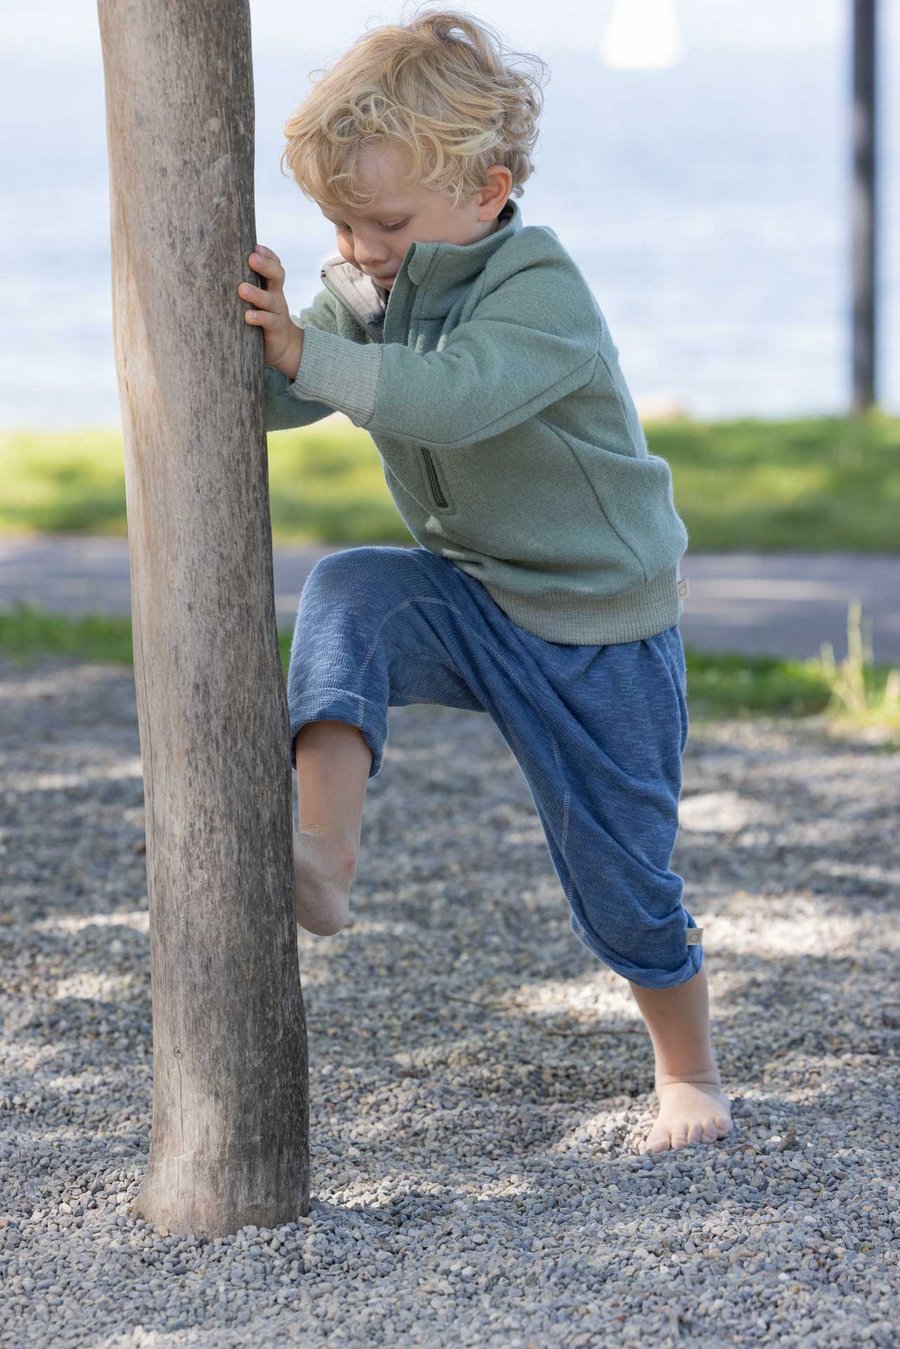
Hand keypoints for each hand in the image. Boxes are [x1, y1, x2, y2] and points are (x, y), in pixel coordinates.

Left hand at [237, 245, 303, 379]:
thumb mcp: (257, 300)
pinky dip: (259, 318)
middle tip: (251, 258)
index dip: (268, 255)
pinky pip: (269, 321)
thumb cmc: (261, 319)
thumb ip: (244, 286)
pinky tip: (248, 317)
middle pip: (277, 276)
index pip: (274, 266)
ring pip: (270, 300)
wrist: (283, 347)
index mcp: (271, 287)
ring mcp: (277, 312)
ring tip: (242, 289)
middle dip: (265, 266)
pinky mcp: (276, 329)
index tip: (254, 247)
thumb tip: (211, 271)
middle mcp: (276, 296)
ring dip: (256, 294)